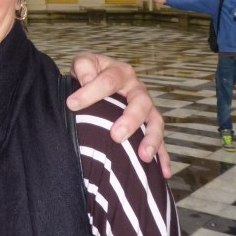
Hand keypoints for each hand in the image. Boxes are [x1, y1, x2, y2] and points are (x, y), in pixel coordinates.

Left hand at [67, 52, 170, 178]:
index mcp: (119, 72)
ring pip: (155, 121)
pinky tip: (163, 173)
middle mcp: (136, 88)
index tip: (72, 104)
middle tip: (116, 136)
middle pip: (140, 102)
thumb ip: (83, 67)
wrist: (98, 77)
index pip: (108, 81)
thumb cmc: (89, 72)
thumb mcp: (83, 63)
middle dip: (130, 120)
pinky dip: (163, 157)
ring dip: (151, 139)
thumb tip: (86, 81)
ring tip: (143, 156)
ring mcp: (146, 107)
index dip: (90, 92)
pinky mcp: (148, 125)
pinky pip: (160, 141)